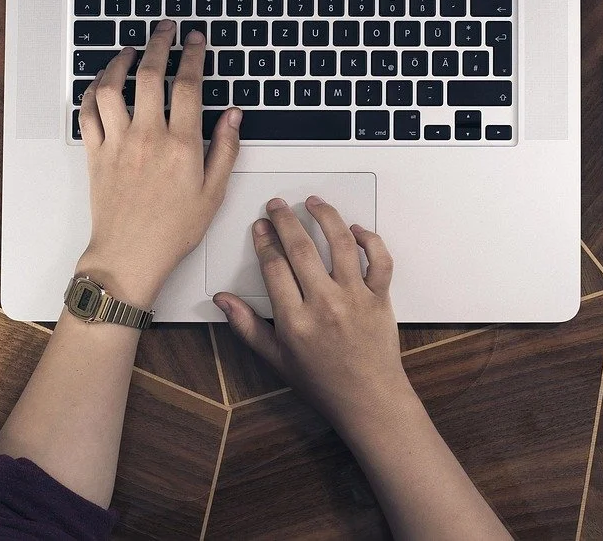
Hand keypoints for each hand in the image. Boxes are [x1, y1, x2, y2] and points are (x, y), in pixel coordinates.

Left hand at [76, 21, 241, 306]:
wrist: (130, 255)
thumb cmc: (172, 230)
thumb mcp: (213, 193)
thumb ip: (225, 149)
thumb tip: (234, 115)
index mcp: (182, 145)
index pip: (188, 85)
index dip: (192, 55)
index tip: (195, 40)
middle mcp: (148, 136)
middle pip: (150, 74)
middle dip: (159, 43)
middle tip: (165, 29)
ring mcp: (118, 142)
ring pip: (112, 87)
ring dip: (120, 62)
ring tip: (130, 50)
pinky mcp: (95, 153)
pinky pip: (88, 112)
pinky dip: (92, 91)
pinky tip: (102, 83)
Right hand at [213, 196, 410, 431]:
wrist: (368, 400)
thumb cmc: (323, 382)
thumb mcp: (276, 359)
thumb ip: (247, 326)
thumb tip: (222, 300)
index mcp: (295, 320)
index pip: (274, 266)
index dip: (264, 240)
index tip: (260, 227)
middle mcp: (325, 305)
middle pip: (301, 248)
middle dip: (285, 220)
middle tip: (277, 206)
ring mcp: (355, 298)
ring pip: (340, 243)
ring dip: (325, 217)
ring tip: (313, 203)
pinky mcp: (380, 298)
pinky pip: (379, 260)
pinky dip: (370, 239)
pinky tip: (355, 229)